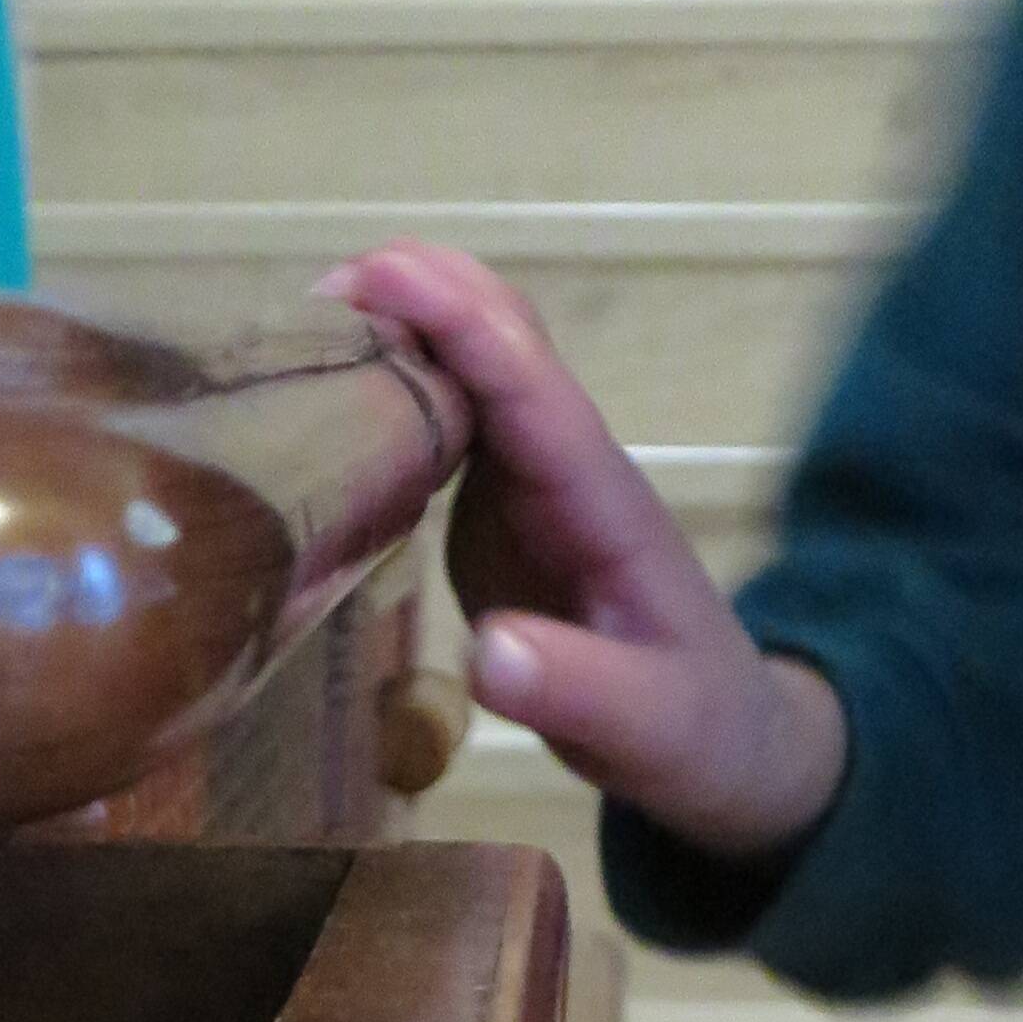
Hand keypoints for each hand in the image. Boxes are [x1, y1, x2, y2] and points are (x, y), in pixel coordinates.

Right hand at [317, 241, 847, 861]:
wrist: (725, 745)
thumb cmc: (696, 733)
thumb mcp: (651, 731)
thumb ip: (577, 692)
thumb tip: (489, 654)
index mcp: (603, 504)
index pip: (533, 392)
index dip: (463, 327)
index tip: (385, 276)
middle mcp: (565, 472)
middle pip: (501, 346)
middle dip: (418, 297)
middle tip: (314, 290)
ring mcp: (529, 488)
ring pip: (468, 373)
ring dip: (395, 333)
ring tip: (297, 330)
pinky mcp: (496, 516)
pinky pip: (444, 428)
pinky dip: (388, 395)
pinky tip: (326, 400)